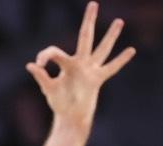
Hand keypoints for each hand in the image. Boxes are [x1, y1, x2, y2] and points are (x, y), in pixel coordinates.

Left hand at [27, 1, 133, 131]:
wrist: (69, 117)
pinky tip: (131, 49)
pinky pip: (111, 68)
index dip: (46, 55)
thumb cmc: (58, 102)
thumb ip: (42, 76)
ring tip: (119, 21)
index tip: (38, 64)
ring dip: (111, 35)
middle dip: (89, 21)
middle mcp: (80, 63)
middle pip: (86, 36)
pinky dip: (121, 60)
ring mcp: (91, 70)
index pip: (55, 52)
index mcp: (66, 64)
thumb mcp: (48, 88)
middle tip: (93, 3)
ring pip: (103, 48)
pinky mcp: (98, 79)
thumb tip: (31, 65)